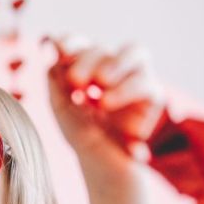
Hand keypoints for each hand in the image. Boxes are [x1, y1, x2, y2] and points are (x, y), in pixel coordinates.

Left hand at [44, 34, 166, 167]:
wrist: (101, 162)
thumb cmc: (80, 131)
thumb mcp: (61, 106)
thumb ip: (56, 78)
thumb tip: (51, 47)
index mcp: (88, 65)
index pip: (81, 43)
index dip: (71, 41)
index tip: (59, 48)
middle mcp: (113, 66)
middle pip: (104, 48)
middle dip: (87, 60)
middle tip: (76, 81)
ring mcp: (136, 78)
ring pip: (137, 52)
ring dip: (116, 63)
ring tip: (100, 83)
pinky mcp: (153, 96)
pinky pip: (147, 83)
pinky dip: (126, 90)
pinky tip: (106, 104)